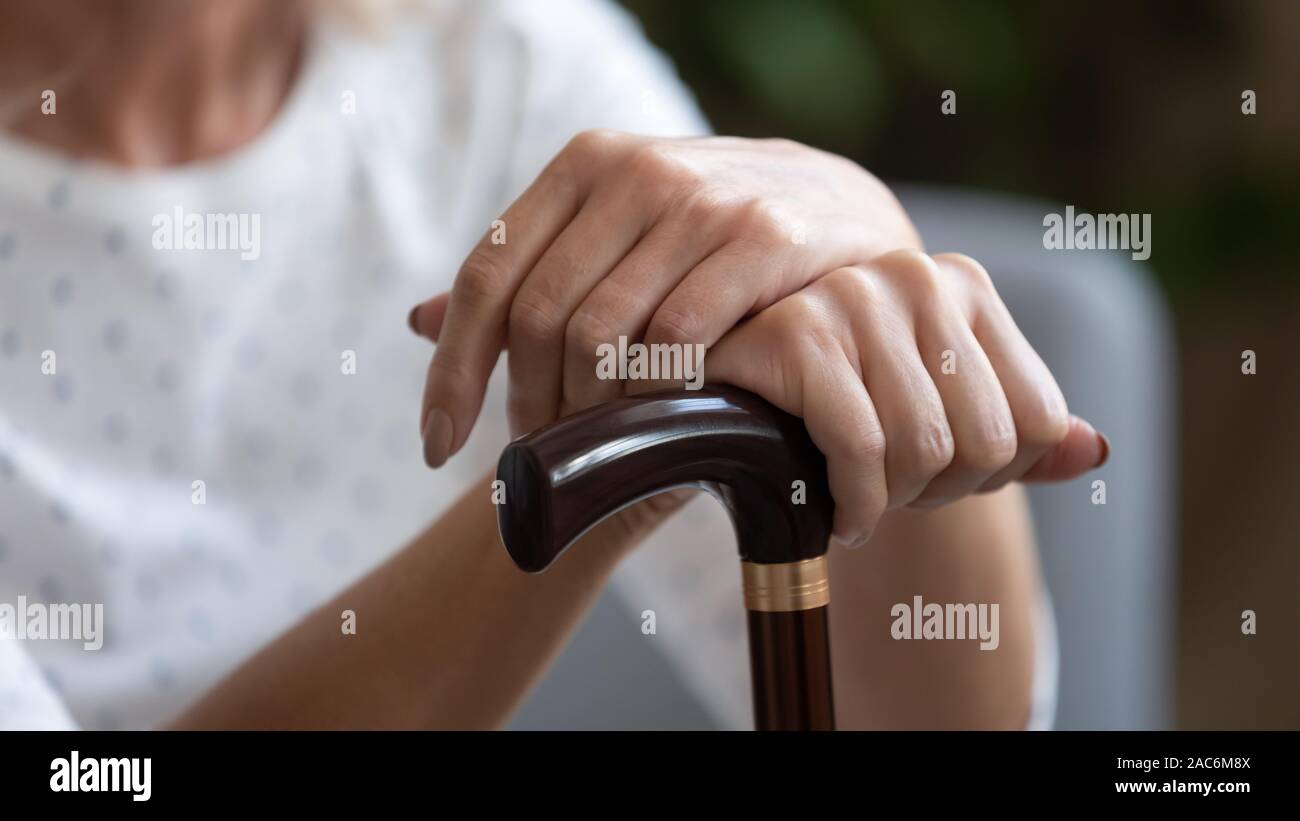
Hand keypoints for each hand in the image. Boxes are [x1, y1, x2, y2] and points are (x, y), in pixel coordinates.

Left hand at [410, 130, 919, 464]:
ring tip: (593, 447)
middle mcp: (633, 171)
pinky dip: (653, 397)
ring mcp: (700, 201)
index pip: (488, 277)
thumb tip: (417, 322)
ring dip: (586, 413)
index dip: (452, 371)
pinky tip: (656, 423)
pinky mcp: (764, 236)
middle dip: (527, 405)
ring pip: (602, 336)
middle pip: (538, 318)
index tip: (437, 445)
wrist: (842, 204)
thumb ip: (530, 272)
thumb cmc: (710, 235)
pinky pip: (679, 340)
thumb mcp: (617, 231)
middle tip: (540, 452)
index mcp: (583, 164)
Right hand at [702, 251, 1107, 546]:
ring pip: (924, 451)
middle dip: (936, 494)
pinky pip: (861, 450)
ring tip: (857, 498)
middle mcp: (917, 276)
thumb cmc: (837, 407)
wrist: (728, 398)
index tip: (935, 478)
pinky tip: (835, 513)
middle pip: (984, 442)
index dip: (991, 474)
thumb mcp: (937, 415)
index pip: (1037, 419)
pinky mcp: (799, 332)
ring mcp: (855, 296)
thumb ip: (1017, 433)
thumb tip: (1092, 452)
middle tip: (888, 494)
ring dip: (888, 504)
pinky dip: (854, 504)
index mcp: (966, 285)